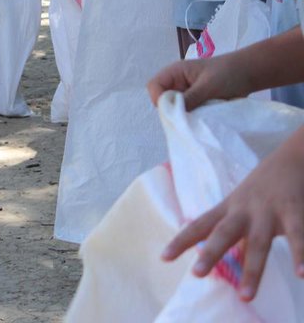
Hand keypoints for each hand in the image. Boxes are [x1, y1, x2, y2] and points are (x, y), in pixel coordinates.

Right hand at [146, 52, 252, 109]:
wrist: (249, 74)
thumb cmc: (228, 73)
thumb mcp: (208, 86)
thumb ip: (190, 98)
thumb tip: (174, 113)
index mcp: (175, 72)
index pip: (154, 87)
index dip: (159, 99)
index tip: (175, 111)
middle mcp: (176, 83)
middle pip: (162, 99)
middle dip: (172, 110)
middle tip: (188, 118)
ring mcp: (186, 93)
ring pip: (174, 108)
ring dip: (184, 115)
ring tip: (198, 119)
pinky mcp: (195, 102)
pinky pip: (187, 113)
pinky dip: (193, 118)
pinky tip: (203, 119)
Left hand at [159, 130, 303, 301]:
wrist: (292, 157)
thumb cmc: (263, 186)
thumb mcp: (241, 203)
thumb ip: (230, 225)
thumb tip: (215, 251)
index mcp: (229, 208)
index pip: (200, 224)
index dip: (181, 240)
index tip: (163, 257)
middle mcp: (244, 210)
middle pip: (223, 232)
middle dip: (210, 253)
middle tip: (196, 274)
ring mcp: (269, 211)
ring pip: (259, 243)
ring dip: (253, 271)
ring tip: (246, 295)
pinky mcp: (294, 211)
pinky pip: (298, 236)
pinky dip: (300, 255)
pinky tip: (301, 274)